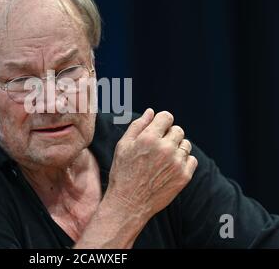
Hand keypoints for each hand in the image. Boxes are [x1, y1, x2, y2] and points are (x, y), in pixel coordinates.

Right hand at [105, 109, 197, 223]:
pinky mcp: (184, 176)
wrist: (129, 202)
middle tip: (157, 147)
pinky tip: (170, 167)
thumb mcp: (123, 145)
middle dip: (168, 135)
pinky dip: (183, 161)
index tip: (157, 130)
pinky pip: (192, 159)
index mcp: (149, 138)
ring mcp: (176, 163)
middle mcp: (165, 148)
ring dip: (177, 148)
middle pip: (178, 129)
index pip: (167, 116)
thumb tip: (151, 112)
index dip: (161, 122)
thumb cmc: (123, 172)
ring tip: (163, 158)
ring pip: (185, 144)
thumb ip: (138, 125)